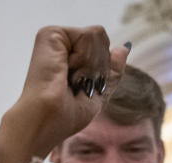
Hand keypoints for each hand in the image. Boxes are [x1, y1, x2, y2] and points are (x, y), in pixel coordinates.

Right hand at [11, 26, 128, 154]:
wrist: (47, 120)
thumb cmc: (65, 116)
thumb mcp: (98, 93)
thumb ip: (112, 70)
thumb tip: (124, 47)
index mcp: (68, 58)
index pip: (103, 51)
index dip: (101, 73)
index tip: (81, 90)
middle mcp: (60, 46)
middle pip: (102, 40)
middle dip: (98, 67)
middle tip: (75, 85)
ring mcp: (55, 38)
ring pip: (98, 35)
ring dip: (91, 65)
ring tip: (70, 79)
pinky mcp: (51, 33)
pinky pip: (90, 35)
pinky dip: (85, 59)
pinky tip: (66, 71)